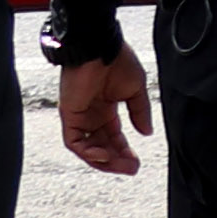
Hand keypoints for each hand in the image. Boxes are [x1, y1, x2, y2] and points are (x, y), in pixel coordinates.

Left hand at [55, 53, 152, 174]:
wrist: (100, 48)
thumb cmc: (118, 62)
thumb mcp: (136, 90)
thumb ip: (140, 112)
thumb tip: (147, 132)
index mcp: (106, 108)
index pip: (114, 136)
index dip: (125, 150)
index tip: (137, 162)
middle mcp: (91, 115)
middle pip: (102, 146)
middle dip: (116, 160)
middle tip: (132, 169)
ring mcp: (79, 117)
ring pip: (87, 148)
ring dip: (103, 160)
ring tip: (121, 166)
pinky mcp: (69, 115)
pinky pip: (74, 142)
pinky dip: (88, 152)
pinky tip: (104, 155)